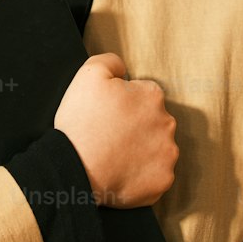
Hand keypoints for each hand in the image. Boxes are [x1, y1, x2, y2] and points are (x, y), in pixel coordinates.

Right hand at [53, 53, 178, 208]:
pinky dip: (142, 174)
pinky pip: (156, 174)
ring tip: (114, 154)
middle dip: (135, 125)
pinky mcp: (163, 180)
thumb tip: (123, 68)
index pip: (142, 94)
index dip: (122, 102)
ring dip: (141, 149)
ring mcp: (167, 154)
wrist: (75, 168)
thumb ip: (111, 61)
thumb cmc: (82, 121)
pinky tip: (122, 171)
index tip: (107, 114)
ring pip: (156, 147)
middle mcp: (167, 123)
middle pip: (152, 120)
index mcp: (152, 96)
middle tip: (109, 134)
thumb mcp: (89, 74)